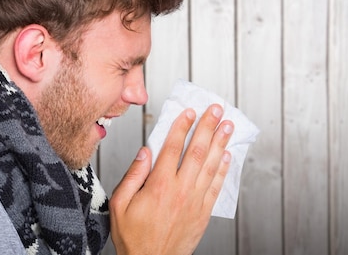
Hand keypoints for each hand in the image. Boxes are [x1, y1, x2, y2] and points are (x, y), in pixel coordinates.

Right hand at [109, 104, 233, 254]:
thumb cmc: (134, 238)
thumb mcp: (119, 205)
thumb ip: (132, 176)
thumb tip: (145, 152)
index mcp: (159, 185)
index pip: (173, 147)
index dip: (182, 126)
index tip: (189, 112)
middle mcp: (180, 190)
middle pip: (197, 151)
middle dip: (208, 126)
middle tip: (216, 109)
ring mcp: (195, 201)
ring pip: (211, 166)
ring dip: (220, 143)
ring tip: (228, 126)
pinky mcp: (203, 213)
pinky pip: (216, 187)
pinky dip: (223, 170)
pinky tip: (227, 156)